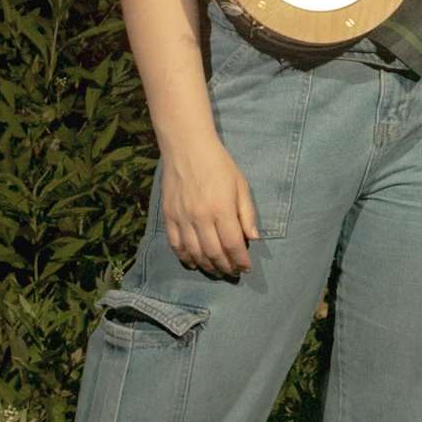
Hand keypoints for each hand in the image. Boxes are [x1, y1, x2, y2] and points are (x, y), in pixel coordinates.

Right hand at [159, 136, 259, 276]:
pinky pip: (175, 244)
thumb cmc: (219, 164)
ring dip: (207, 266)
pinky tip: (194, 263)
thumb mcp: (241, 185)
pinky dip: (185, 257)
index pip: (233, 244)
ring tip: (217, 271)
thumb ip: (247, 213)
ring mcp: (182, 218)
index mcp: (222, 209)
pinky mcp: (168, 216)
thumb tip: (253, 238)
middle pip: (214, 253)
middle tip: (232, 273)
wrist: (187, 147)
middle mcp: (201, 217)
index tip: (245, 268)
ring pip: (194, 253)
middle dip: (225, 267)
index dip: (240, 261)